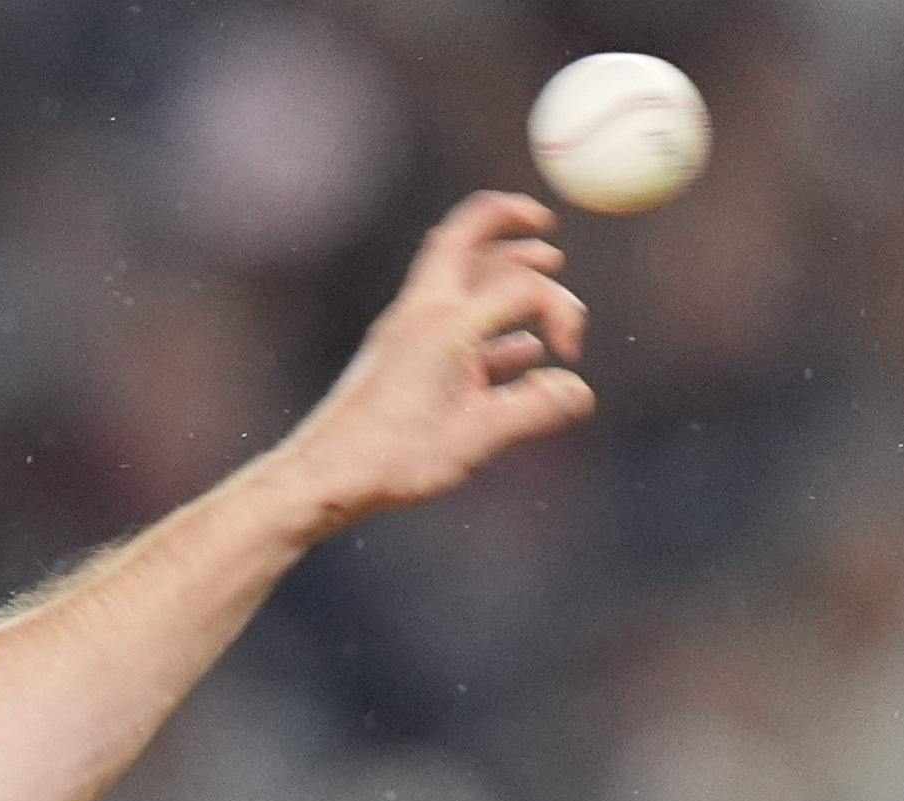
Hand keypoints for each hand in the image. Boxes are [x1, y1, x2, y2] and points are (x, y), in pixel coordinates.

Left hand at [273, 190, 594, 535]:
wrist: (323, 477)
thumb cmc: (393, 457)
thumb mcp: (478, 436)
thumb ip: (536, 409)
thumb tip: (580, 394)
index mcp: (446, 322)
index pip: (522, 285)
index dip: (562, 309)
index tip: (570, 354)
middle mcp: (422, 313)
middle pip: (464, 236)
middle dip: (507, 220)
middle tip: (542, 222)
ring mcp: (405, 331)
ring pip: (456, 274)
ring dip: (500, 265)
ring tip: (541, 260)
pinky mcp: (398, 357)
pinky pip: (448, 318)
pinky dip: (485, 318)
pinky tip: (517, 347)